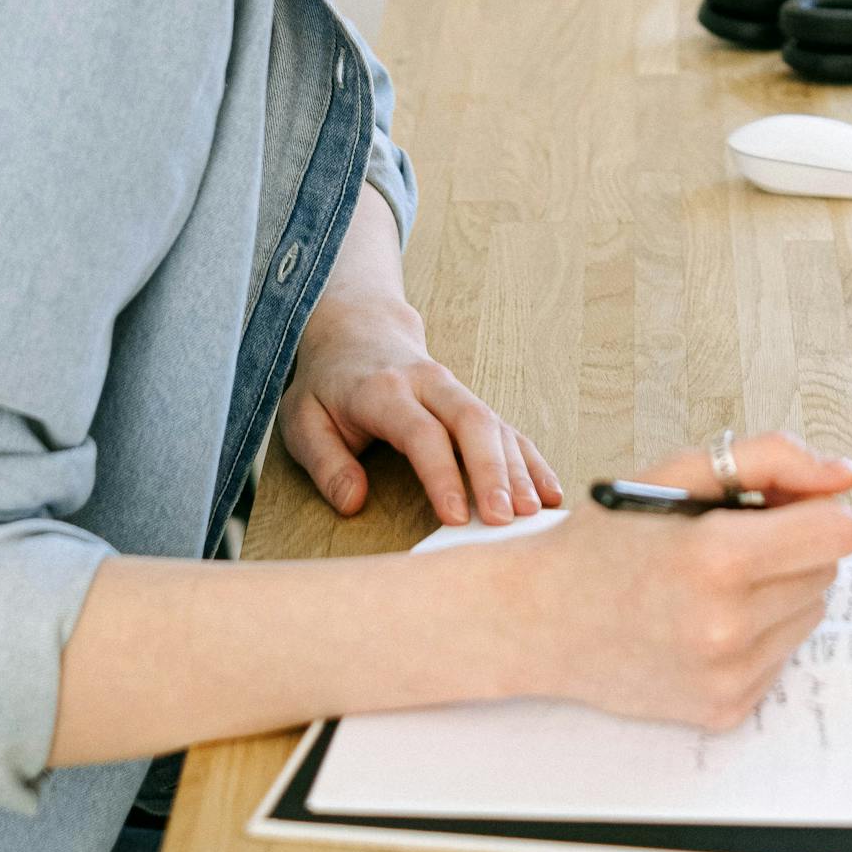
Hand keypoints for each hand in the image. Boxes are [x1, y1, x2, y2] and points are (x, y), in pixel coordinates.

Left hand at [278, 292, 562, 527]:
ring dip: (518, 469)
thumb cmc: (327, 386)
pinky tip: (550, 494)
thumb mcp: (302, 419)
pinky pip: (508, 430)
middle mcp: (428, 385)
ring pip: (495, 424)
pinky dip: (532, 461)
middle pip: (471, 422)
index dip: (440, 473)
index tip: (454, 515)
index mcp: (383, 390)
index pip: (421, 431)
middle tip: (505, 520)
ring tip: (532, 514)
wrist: (358, 332)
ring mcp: (455, 391)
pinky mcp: (470, 403)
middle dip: (492, 471)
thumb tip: (353, 502)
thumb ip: (325, 462)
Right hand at [500, 430, 851, 729]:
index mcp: (718, 558)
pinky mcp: (726, 709)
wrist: (540, 620)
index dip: (815, 509)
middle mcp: (728, 626)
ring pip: (809, 614)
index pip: (838, 533)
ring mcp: (728, 675)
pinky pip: (781, 657)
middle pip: (826, 572)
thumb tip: (846, 474)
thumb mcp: (677, 474)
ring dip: (777, 591)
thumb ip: (771, 459)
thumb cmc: (604, 541)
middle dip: (791, 547)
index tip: (782, 507)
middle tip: (732, 539)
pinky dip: (756, 634)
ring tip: (712, 582)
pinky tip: (702, 620)